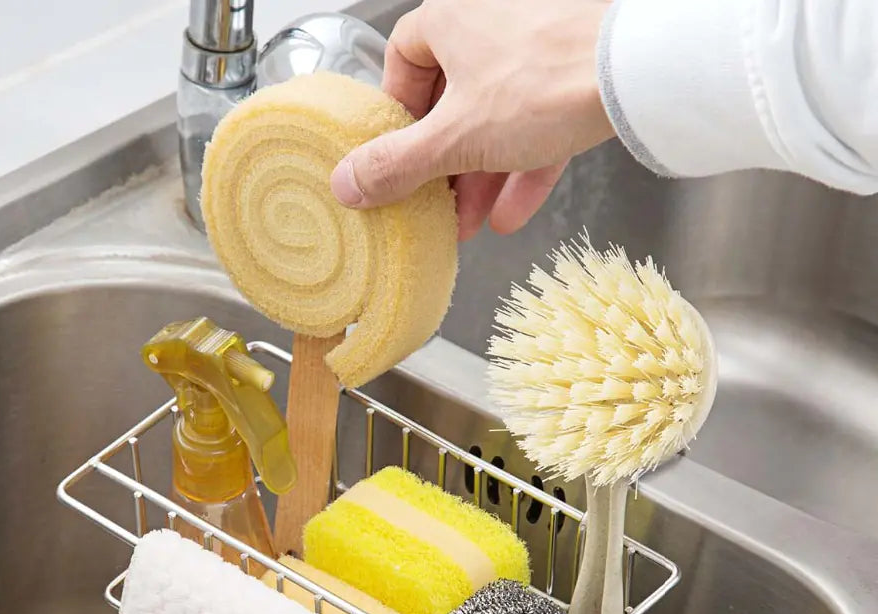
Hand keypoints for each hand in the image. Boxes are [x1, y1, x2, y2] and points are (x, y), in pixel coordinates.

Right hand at [330, 0, 613, 239]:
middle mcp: (493, 21)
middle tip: (437, 203)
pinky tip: (514, 212)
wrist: (638, 74)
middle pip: (453, 99)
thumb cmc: (546, 81)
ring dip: (483, 175)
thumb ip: (397, 164)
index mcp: (452, 17)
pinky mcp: (575, 74)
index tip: (400, 153)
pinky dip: (524, 166)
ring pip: (498, 117)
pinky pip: (539, 123)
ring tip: (473, 221)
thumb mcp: (455, 137)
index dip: (400, 113)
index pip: (405, 59)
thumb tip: (347, 184)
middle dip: (446, 163)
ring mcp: (539, 46)